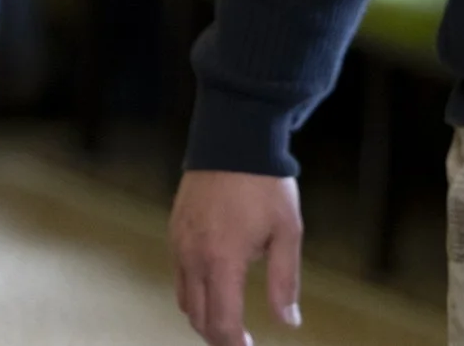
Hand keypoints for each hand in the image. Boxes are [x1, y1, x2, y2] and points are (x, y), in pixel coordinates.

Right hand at [170, 170, 304, 345]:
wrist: (232, 138)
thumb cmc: (264, 185)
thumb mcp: (287, 234)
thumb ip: (284, 282)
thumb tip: (288, 321)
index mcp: (222, 261)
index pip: (221, 322)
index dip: (234, 345)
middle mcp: (193, 256)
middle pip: (197, 317)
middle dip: (218, 337)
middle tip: (240, 341)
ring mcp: (179, 242)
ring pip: (184, 298)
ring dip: (204, 316)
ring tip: (228, 320)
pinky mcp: (175, 229)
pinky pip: (179, 274)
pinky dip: (194, 291)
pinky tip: (215, 287)